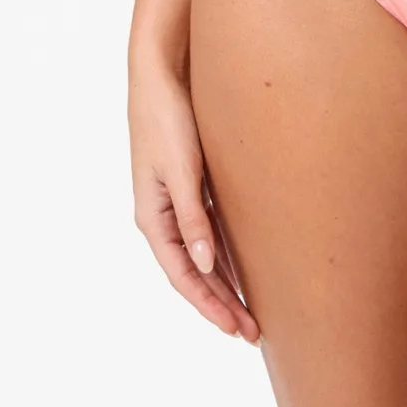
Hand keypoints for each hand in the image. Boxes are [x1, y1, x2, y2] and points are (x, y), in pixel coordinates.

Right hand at [129, 59, 260, 343]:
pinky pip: (209, 231)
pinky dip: (226, 253)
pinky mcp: (191, 185)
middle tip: (253, 333)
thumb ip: (191, 217)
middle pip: (194, 273)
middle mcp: (163, 216)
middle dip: (221, 305)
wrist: (162, 73)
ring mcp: (176, 202)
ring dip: (225, 283)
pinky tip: (245, 267)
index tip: (236, 329)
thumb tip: (203, 264)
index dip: (210, 306)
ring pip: (203, 255)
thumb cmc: (168, 118)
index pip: (184, 276)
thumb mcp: (181, 169)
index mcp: (153, 218)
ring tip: (251, 311)